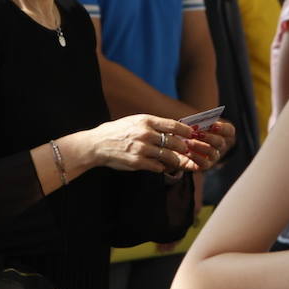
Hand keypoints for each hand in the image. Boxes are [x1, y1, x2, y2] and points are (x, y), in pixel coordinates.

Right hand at [86, 115, 201, 173]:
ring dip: (175, 159)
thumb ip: (152, 125)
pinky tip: (161, 166)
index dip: (186, 131)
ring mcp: (141, 149)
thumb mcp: (135, 121)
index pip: (173, 125)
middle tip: (186, 150)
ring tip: (177, 160)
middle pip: (174, 142)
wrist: (96, 144)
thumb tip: (173, 129)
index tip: (192, 134)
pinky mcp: (136, 162)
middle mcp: (145, 134)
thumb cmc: (117, 132)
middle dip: (183, 147)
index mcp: (145, 121)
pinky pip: (157, 166)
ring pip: (168, 156)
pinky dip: (162, 167)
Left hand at [187, 119, 234, 170]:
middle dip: (209, 137)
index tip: (213, 125)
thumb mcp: (194, 125)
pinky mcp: (204, 166)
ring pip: (212, 152)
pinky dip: (195, 157)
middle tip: (197, 133)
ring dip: (200, 146)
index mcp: (221, 133)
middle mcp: (219, 146)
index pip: (229, 131)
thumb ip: (198, 123)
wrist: (179, 145)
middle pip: (220, 142)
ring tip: (188, 142)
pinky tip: (187, 152)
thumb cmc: (189, 131)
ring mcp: (213, 157)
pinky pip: (203, 163)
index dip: (223, 128)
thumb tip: (196, 124)